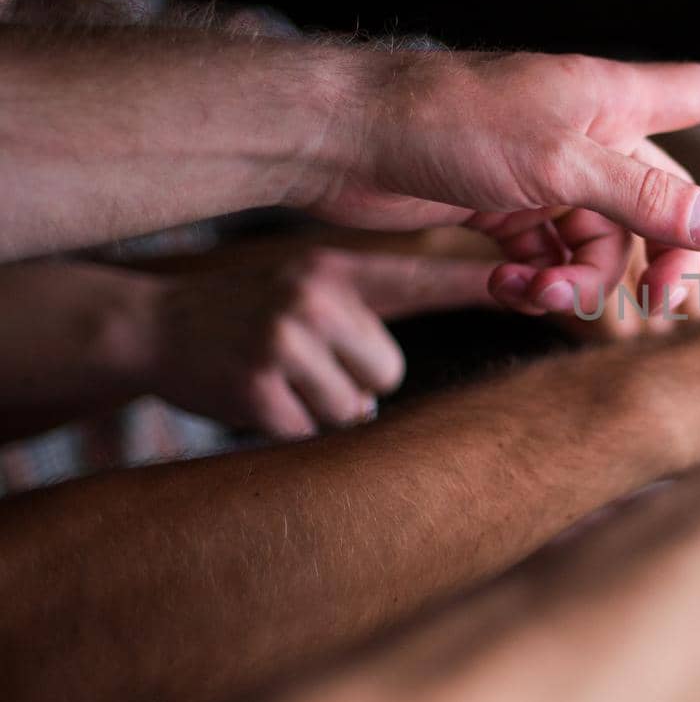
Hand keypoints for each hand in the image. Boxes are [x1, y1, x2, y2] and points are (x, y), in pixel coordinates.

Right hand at [139, 249, 497, 436]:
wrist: (153, 327)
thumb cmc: (249, 311)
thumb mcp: (312, 282)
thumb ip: (374, 303)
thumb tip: (437, 345)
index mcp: (338, 269)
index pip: (426, 279)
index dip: (485, 285)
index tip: (543, 286)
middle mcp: (317, 299)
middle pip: (389, 372)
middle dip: (355, 378)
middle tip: (303, 357)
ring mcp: (284, 343)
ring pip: (353, 408)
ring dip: (321, 406)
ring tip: (277, 373)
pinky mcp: (258, 390)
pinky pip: (310, 432)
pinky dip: (288, 427)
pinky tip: (255, 394)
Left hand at [302, 53, 699, 315]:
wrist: (344, 140)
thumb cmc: (451, 124)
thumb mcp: (560, 164)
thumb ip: (642, 198)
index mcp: (610, 99)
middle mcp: (587, 133)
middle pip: (659, 202)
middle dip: (658, 258)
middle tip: (656, 307)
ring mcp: (547, 174)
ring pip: (602, 242)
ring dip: (582, 282)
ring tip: (539, 295)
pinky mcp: (506, 209)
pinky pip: (552, 257)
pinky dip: (539, 282)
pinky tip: (510, 289)